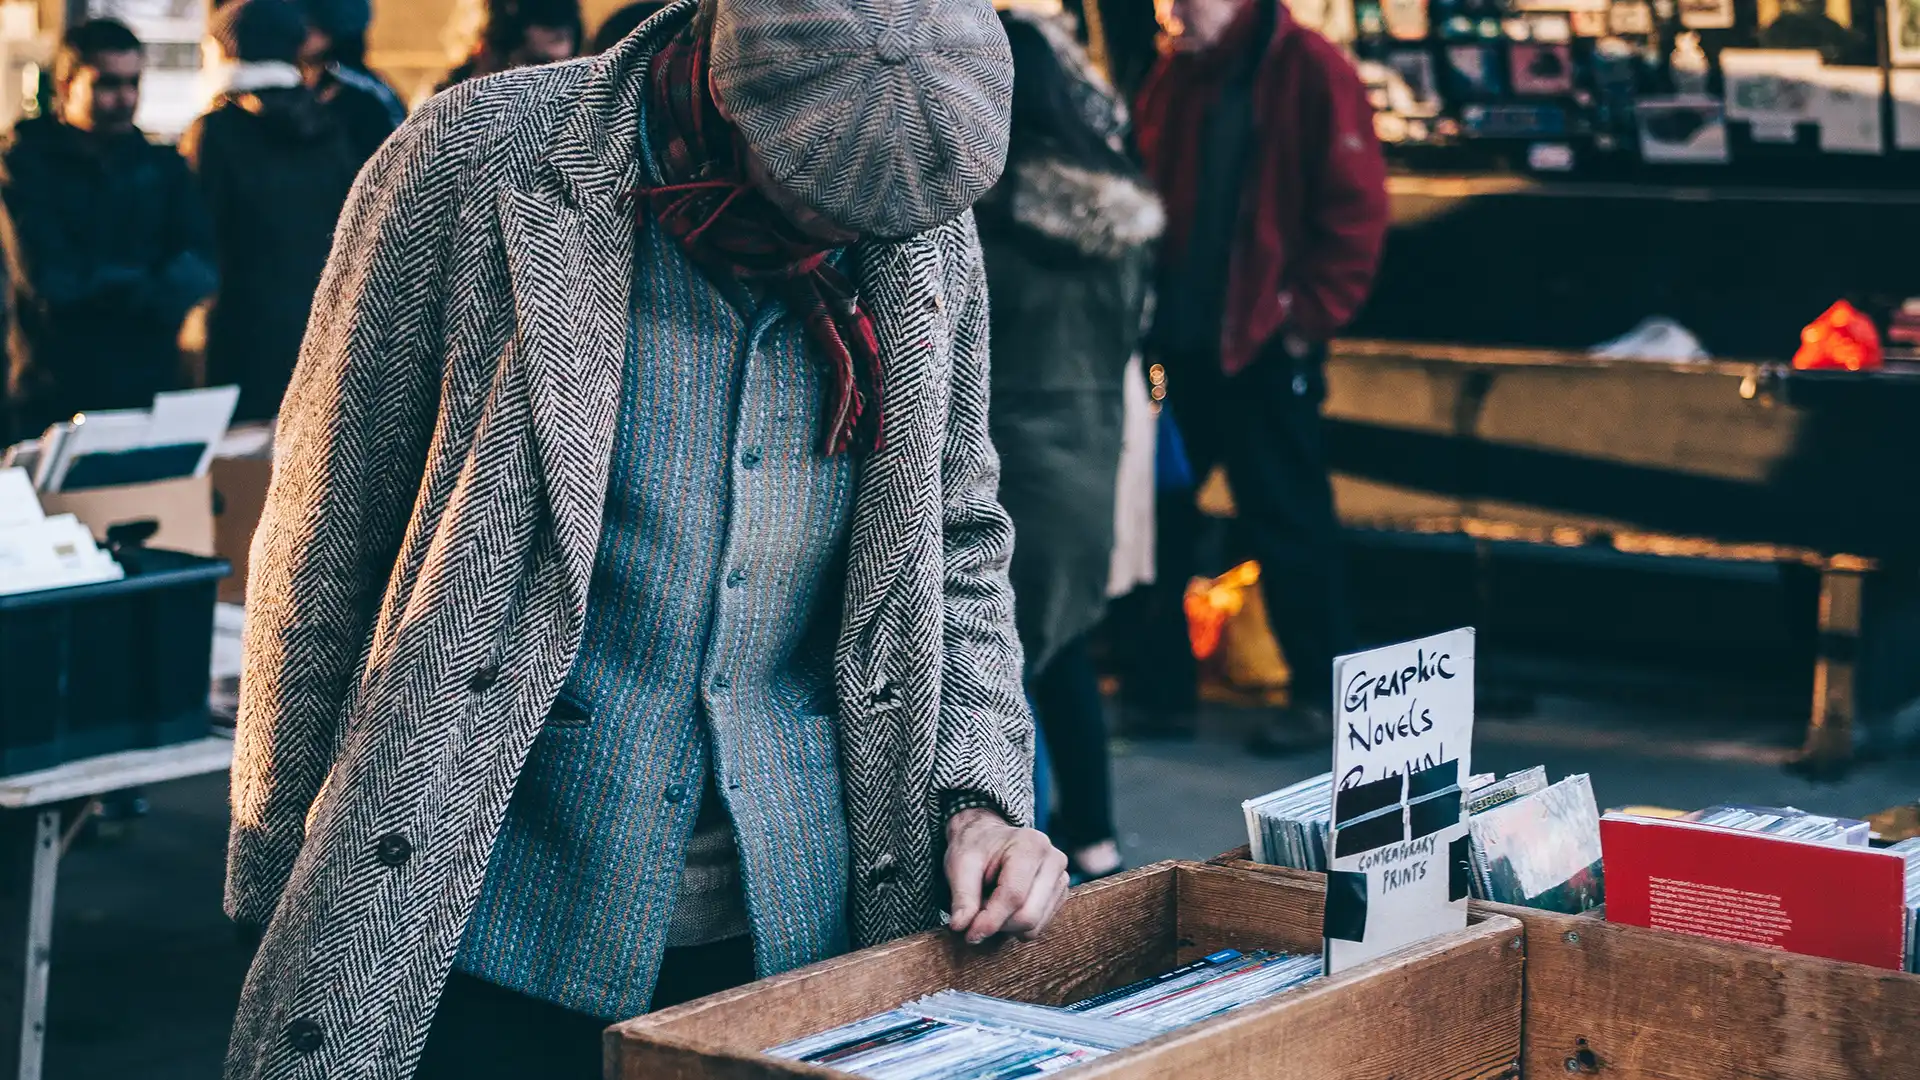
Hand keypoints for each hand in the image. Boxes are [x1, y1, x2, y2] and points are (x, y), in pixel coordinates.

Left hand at [945, 808, 1069, 944]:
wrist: (989, 836)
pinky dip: (1017, 924)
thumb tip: (960, 926)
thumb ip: (962, 897)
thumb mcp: (960, 865)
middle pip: (1028, 915)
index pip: (1014, 895)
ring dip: (1007, 925)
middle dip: (998, 924)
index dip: (990, 920)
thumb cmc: (975, 847)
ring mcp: (1061, 878)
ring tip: (990, 903)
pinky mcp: (1060, 894)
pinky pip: (1039, 925)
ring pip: (1035, 925)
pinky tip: (1005, 906)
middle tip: (977, 913)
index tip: (969, 934)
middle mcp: (1053, 860)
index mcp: (1030, 845)